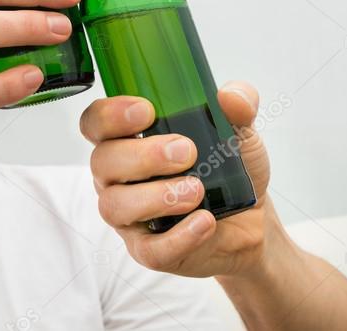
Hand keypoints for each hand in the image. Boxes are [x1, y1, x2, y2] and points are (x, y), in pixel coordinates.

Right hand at [80, 81, 271, 276]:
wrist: (251, 221)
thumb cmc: (227, 169)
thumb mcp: (238, 130)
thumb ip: (238, 105)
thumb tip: (232, 97)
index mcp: (127, 140)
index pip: (95, 123)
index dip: (109, 116)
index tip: (145, 111)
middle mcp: (118, 177)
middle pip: (102, 162)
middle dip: (142, 156)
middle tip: (185, 152)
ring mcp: (129, 216)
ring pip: (115, 206)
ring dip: (156, 196)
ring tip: (196, 191)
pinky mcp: (148, 250)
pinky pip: (148, 249)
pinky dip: (178, 236)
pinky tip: (205, 221)